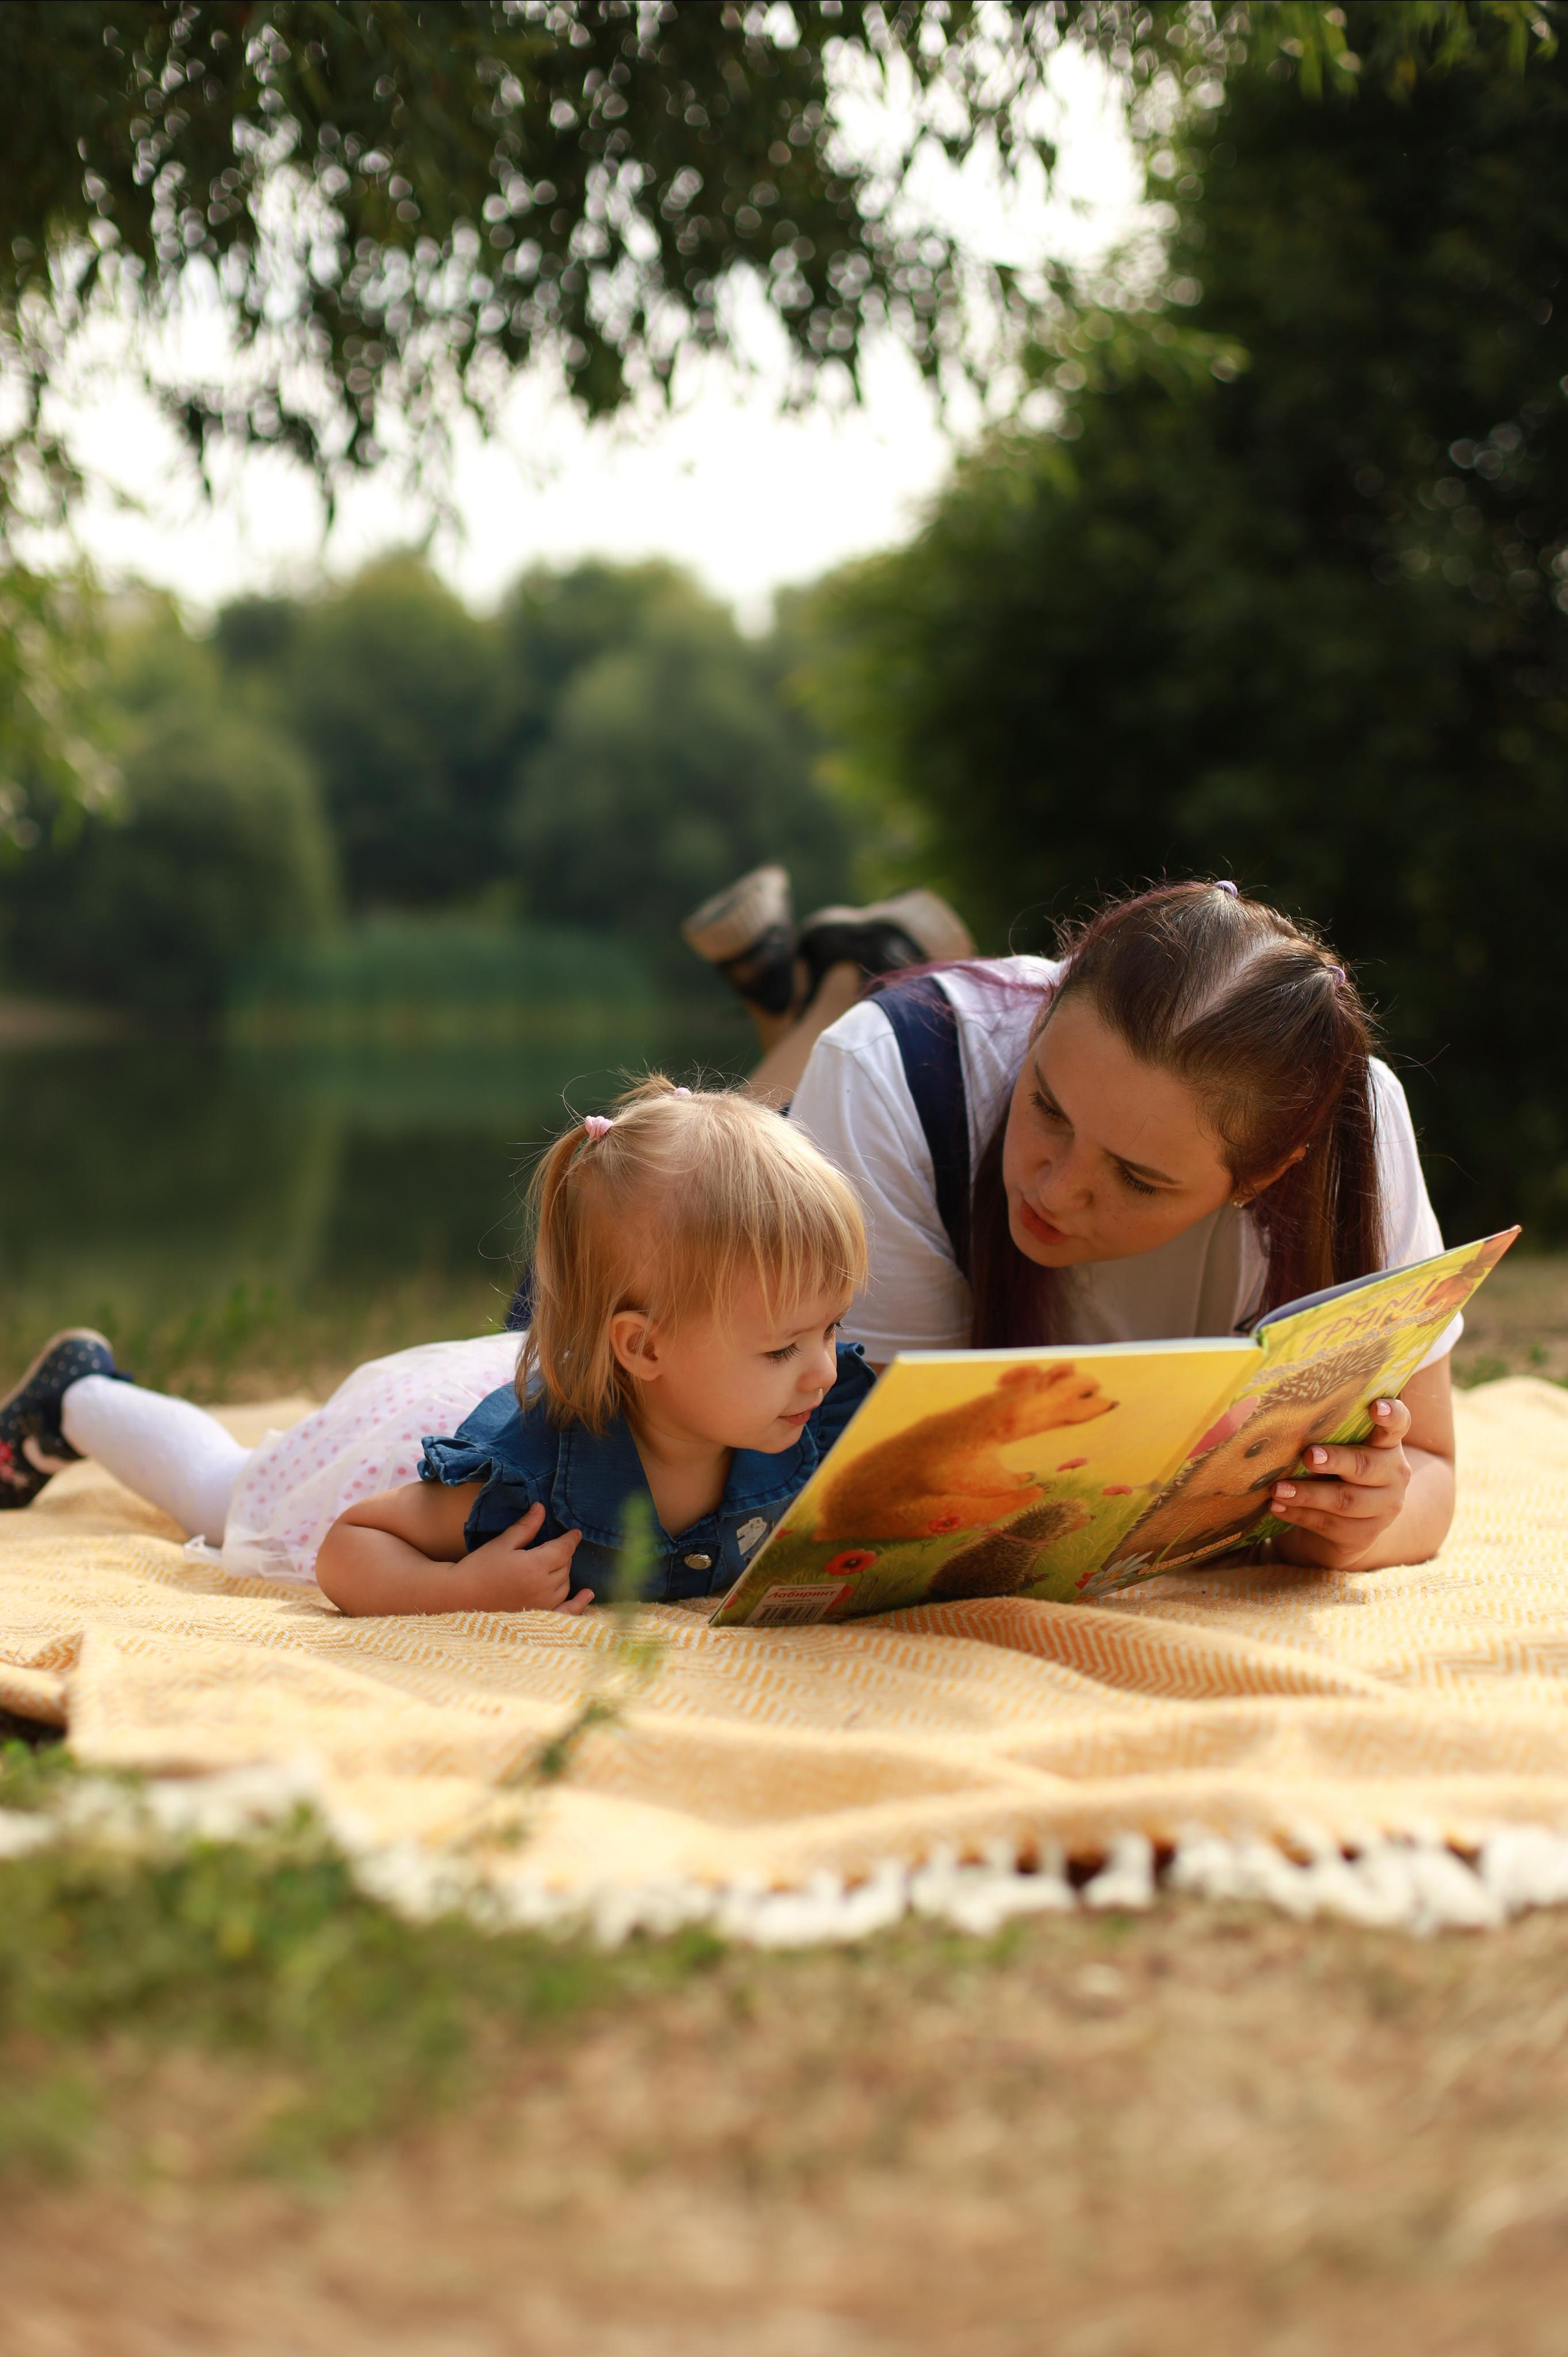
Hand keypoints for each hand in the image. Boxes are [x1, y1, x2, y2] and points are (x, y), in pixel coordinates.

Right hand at [467, 1501, 592, 1613]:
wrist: (461, 1596)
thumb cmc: (479, 1567)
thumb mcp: (503, 1543)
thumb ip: (526, 1527)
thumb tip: (541, 1508)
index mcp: (534, 1566)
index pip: (563, 1549)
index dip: (571, 1539)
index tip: (575, 1532)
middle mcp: (542, 1587)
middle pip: (565, 1566)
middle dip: (562, 1555)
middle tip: (552, 1548)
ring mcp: (542, 1605)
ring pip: (565, 1584)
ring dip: (563, 1573)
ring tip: (552, 1565)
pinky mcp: (538, 1617)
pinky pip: (566, 1611)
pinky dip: (578, 1603)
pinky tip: (587, 1594)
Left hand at [1269, 1398, 1412, 1569]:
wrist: (1348, 1524)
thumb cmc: (1337, 1471)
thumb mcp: (1339, 1450)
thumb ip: (1328, 1436)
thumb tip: (1286, 1422)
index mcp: (1387, 1444)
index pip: (1398, 1424)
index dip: (1390, 1414)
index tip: (1376, 1406)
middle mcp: (1394, 1474)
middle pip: (1365, 1465)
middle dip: (1336, 1460)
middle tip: (1309, 1456)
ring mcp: (1384, 1507)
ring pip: (1345, 1500)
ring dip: (1308, 1494)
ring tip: (1279, 1490)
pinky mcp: (1365, 1534)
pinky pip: (1330, 1524)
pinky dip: (1300, 1515)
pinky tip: (1277, 1508)